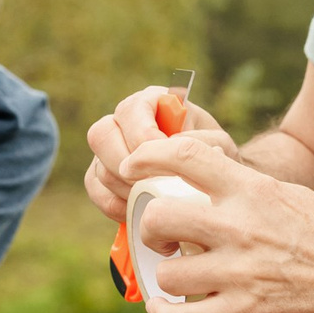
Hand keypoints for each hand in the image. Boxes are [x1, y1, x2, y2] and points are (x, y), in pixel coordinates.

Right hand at [83, 86, 237, 221]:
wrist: (212, 181)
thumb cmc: (215, 157)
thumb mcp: (218, 144)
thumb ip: (199, 141)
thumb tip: (171, 148)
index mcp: (151, 102)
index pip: (130, 112)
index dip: (143, 138)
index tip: (165, 161)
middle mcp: (124, 120)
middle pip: (101, 135)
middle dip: (126, 166)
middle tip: (152, 185)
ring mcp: (109, 148)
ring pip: (99, 167)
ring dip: (125, 189)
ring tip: (153, 200)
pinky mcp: (102, 174)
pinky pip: (95, 190)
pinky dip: (115, 205)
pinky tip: (138, 210)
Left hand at [112, 135, 313, 312]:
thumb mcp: (288, 195)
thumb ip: (242, 191)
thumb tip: (196, 188)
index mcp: (253, 189)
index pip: (185, 157)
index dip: (148, 158)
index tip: (132, 165)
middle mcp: (240, 227)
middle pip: (159, 218)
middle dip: (150, 227)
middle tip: (164, 236)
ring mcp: (240, 272)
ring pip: (167, 272)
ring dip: (166, 274)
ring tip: (180, 274)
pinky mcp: (244, 312)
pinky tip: (168, 309)